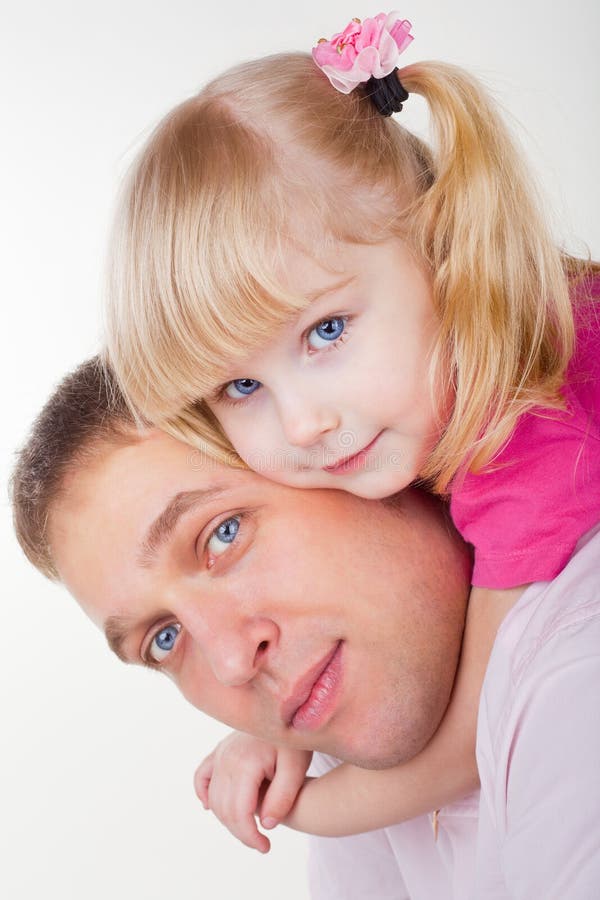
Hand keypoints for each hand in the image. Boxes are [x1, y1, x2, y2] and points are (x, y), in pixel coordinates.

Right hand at [194, 732, 311, 852]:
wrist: (289, 710)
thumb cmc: (295, 740)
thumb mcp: (297, 768)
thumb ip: (283, 797)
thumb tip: (266, 825)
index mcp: (245, 763)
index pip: (239, 812)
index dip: (250, 836)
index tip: (266, 847)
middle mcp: (226, 758)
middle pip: (224, 809)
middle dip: (241, 832)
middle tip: (261, 843)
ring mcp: (220, 753)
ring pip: (214, 798)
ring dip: (227, 819)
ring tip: (249, 829)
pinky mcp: (219, 750)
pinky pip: (202, 775)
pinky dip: (204, 793)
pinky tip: (210, 806)